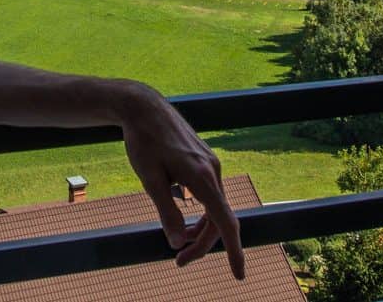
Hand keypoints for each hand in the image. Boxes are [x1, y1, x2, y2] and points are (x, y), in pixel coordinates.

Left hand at [117, 83, 244, 279]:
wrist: (145, 107)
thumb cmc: (143, 141)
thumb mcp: (150, 180)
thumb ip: (166, 212)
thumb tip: (177, 243)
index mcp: (201, 176)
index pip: (225, 222)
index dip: (234, 251)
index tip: (239, 275)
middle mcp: (212, 170)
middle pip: (218, 219)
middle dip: (202, 244)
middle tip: (178, 262)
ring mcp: (211, 164)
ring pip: (215, 207)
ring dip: (200, 230)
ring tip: (178, 244)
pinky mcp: (205, 161)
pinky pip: (210, 194)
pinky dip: (201, 213)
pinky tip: (184, 220)